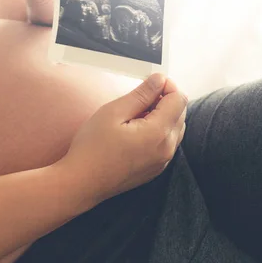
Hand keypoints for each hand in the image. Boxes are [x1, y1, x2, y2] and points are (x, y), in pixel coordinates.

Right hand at [59, 74, 187, 203]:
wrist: (81, 183)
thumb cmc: (92, 147)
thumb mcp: (113, 112)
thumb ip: (141, 94)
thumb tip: (159, 79)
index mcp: (158, 133)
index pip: (179, 99)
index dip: (166, 86)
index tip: (148, 84)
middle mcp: (167, 149)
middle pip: (180, 113)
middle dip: (165, 100)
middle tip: (137, 99)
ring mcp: (162, 162)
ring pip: (175, 129)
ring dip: (162, 116)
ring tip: (134, 116)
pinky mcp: (155, 169)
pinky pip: (167, 144)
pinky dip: (158, 132)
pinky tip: (135, 132)